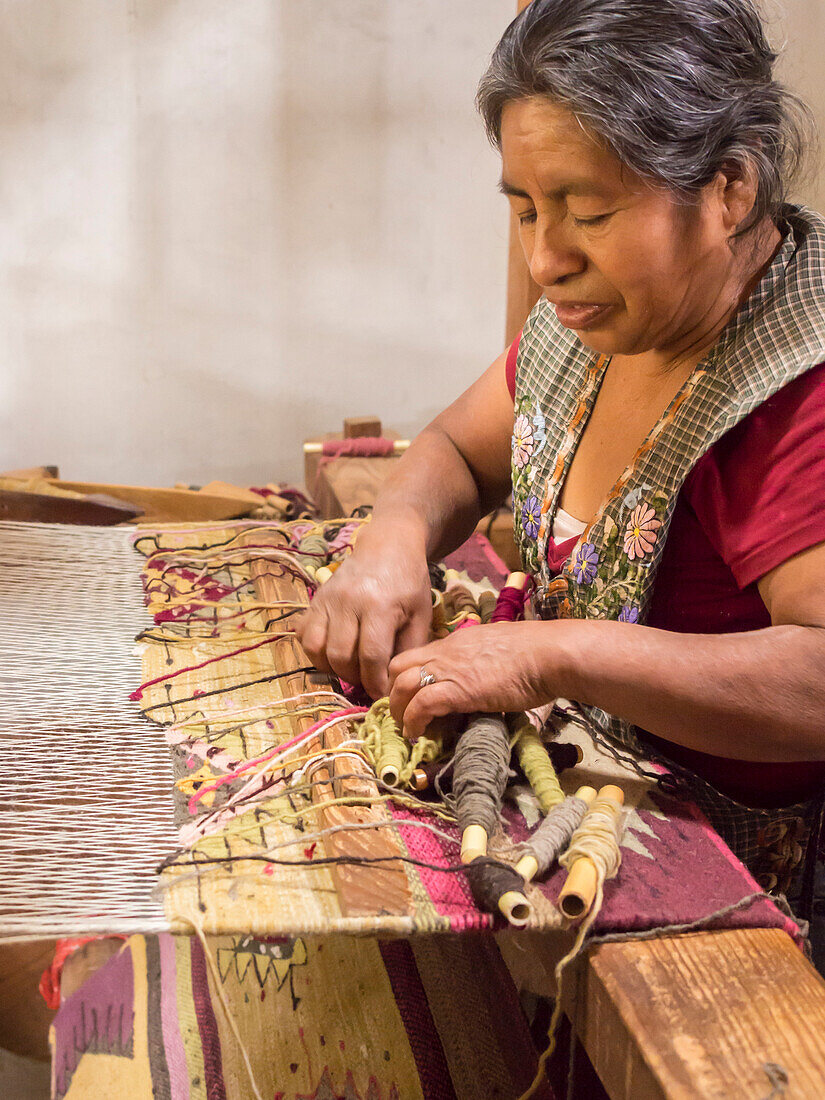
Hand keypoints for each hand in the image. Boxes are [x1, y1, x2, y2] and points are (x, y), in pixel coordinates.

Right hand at [295, 529, 432, 697]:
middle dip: (354, 677)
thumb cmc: (408, 581)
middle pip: (340, 656)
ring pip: (315, 648)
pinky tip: (333, 651)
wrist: (387, 546)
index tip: (382, 693)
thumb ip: (410, 648)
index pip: (371, 656)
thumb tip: (396, 682)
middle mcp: (348, 602)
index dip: (375, 682)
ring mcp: (327, 600)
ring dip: (331, 667)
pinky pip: (303, 635)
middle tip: (367, 679)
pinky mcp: (315, 600)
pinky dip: (314, 651)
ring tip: (349, 667)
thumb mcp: (420, 613)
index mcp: (378, 606)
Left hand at [387, 620, 570, 737]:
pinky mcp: (458, 690)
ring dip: (398, 709)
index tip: (410, 696)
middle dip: (393, 691)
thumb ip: (481, 661)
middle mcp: (446, 652)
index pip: (416, 655)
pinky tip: (417, 734)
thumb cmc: (536, 654)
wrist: (550, 654)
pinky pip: (421, 705)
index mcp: (456, 641)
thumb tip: (482, 678)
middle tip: (402, 712)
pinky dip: (413, 721)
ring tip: (406, 727)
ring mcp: (450, 670)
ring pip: (402, 685)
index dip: (406, 677)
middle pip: (398, 666)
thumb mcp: (498, 650)